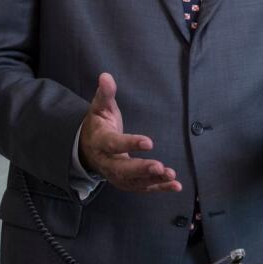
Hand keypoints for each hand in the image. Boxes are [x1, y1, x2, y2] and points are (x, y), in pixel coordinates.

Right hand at [80, 73, 182, 192]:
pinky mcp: (127, 182)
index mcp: (100, 142)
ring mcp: (116, 175)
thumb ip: (105, 94)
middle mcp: (107, 162)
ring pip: (134, 181)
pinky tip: (175, 186)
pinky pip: (142, 187)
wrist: (87, 149)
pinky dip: (159, 188)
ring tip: (171, 175)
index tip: (149, 142)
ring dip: (153, 180)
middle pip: (123, 169)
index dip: (130, 144)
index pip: (114, 144)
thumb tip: (106, 76)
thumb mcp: (99, 108)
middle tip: (159, 166)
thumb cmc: (98, 125)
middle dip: (141, 169)